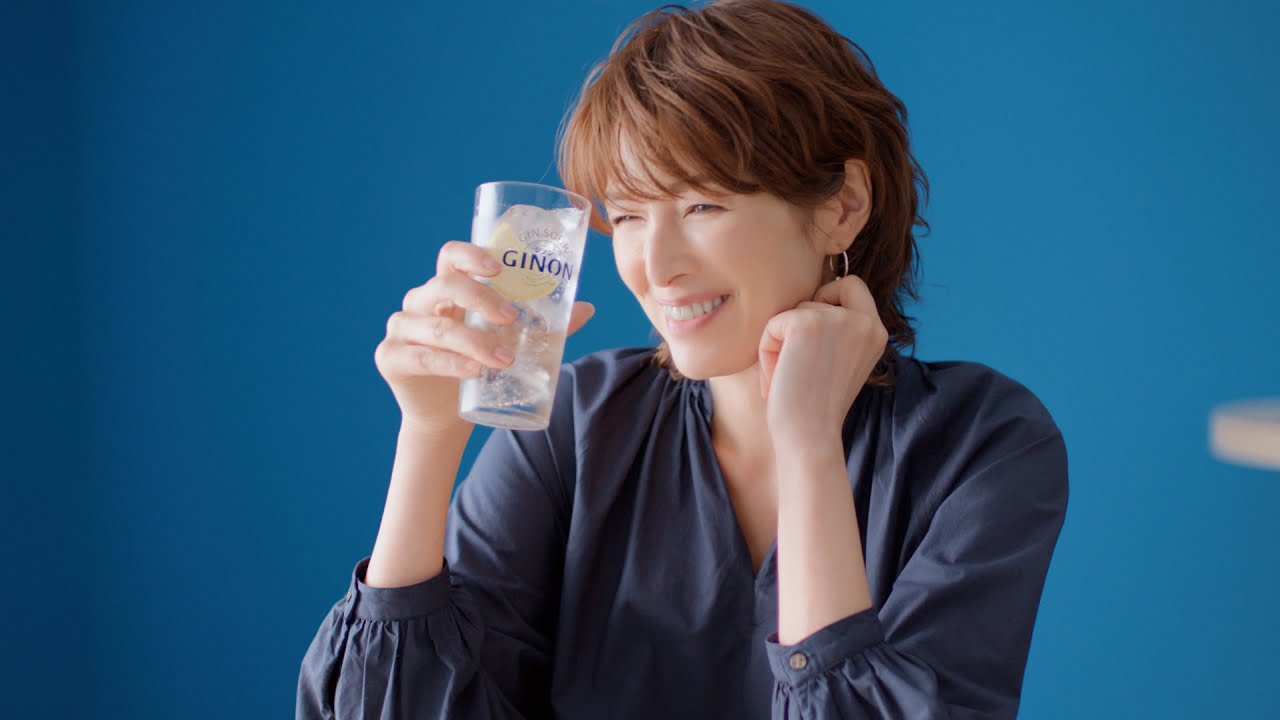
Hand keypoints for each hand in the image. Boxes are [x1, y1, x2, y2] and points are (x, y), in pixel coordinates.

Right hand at [374, 240, 594, 432]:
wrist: (446, 415)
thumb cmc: (478, 367)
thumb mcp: (511, 342)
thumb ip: (544, 326)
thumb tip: (586, 308)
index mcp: (446, 288)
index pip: (451, 256)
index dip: (472, 255)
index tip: (499, 268)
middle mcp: (419, 302)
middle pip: (444, 285)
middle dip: (481, 298)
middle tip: (511, 318)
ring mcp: (401, 328)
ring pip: (435, 327)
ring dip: (474, 341)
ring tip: (504, 359)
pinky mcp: (390, 357)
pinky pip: (420, 356)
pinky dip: (449, 363)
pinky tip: (472, 371)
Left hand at [757, 274, 887, 447]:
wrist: (809, 437)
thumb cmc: (815, 408)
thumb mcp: (840, 361)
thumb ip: (835, 331)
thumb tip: (807, 299)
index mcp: (876, 331)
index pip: (852, 286)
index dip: (827, 298)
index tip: (813, 336)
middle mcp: (864, 321)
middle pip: (816, 294)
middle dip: (800, 323)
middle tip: (799, 363)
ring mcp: (837, 320)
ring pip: (792, 311)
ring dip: (781, 343)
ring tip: (789, 378)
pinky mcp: (806, 323)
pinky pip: (773, 324)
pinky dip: (767, 351)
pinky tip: (779, 378)